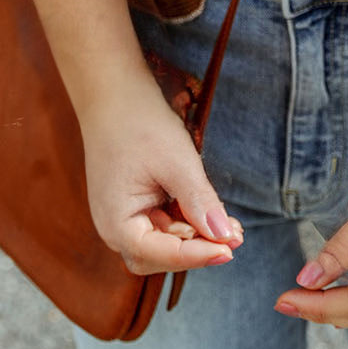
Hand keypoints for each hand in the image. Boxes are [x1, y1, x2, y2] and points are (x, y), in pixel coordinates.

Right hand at [78, 71, 243, 275]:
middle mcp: (114, 226)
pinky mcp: (132, 203)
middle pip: (159, 257)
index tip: (231, 250)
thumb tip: (225, 238)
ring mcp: (122, 215)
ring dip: (194, 236)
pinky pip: (161, 222)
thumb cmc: (140, 123)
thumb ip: (199, 202)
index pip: (160, 255)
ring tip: (229, 226)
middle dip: (196, 250)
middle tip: (234, 238)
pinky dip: (186, 221)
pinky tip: (209, 212)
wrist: (114, 91)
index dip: (197, 255)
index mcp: (116, 223)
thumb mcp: (176, 162)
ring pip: (162, 242)